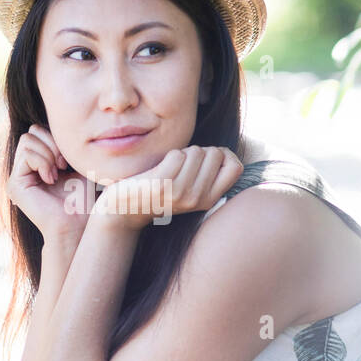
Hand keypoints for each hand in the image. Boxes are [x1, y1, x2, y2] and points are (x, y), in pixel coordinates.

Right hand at [6, 124, 91, 241]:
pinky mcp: (15, 184)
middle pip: (32, 131)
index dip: (56, 138)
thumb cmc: (85, 197)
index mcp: (40, 161)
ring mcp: (18, 176)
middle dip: (52, 143)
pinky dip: (42, 162)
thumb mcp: (78, 162)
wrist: (79, 223)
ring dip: (48, 153)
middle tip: (64, 165)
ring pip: (28, 140)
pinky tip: (51, 179)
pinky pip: (26, 154)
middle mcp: (25, 168)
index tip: (69, 161)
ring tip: (58, 173)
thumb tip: (66, 118)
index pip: (40, 130)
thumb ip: (66, 143)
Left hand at [94, 145, 243, 230]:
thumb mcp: (189, 189)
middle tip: (182, 165)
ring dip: (183, 152)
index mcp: (209, 200)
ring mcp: (181, 193)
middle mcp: (198, 199)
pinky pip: (177, 154)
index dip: (224, 155)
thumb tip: (224, 153)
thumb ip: (209, 174)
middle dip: (199, 151)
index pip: (235, 167)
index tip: (206, 159)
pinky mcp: (163, 185)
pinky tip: (159, 169)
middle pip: (216, 154)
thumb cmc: (159, 191)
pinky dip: (170, 154)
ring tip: (170, 168)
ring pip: (197, 151)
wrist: (124, 209)